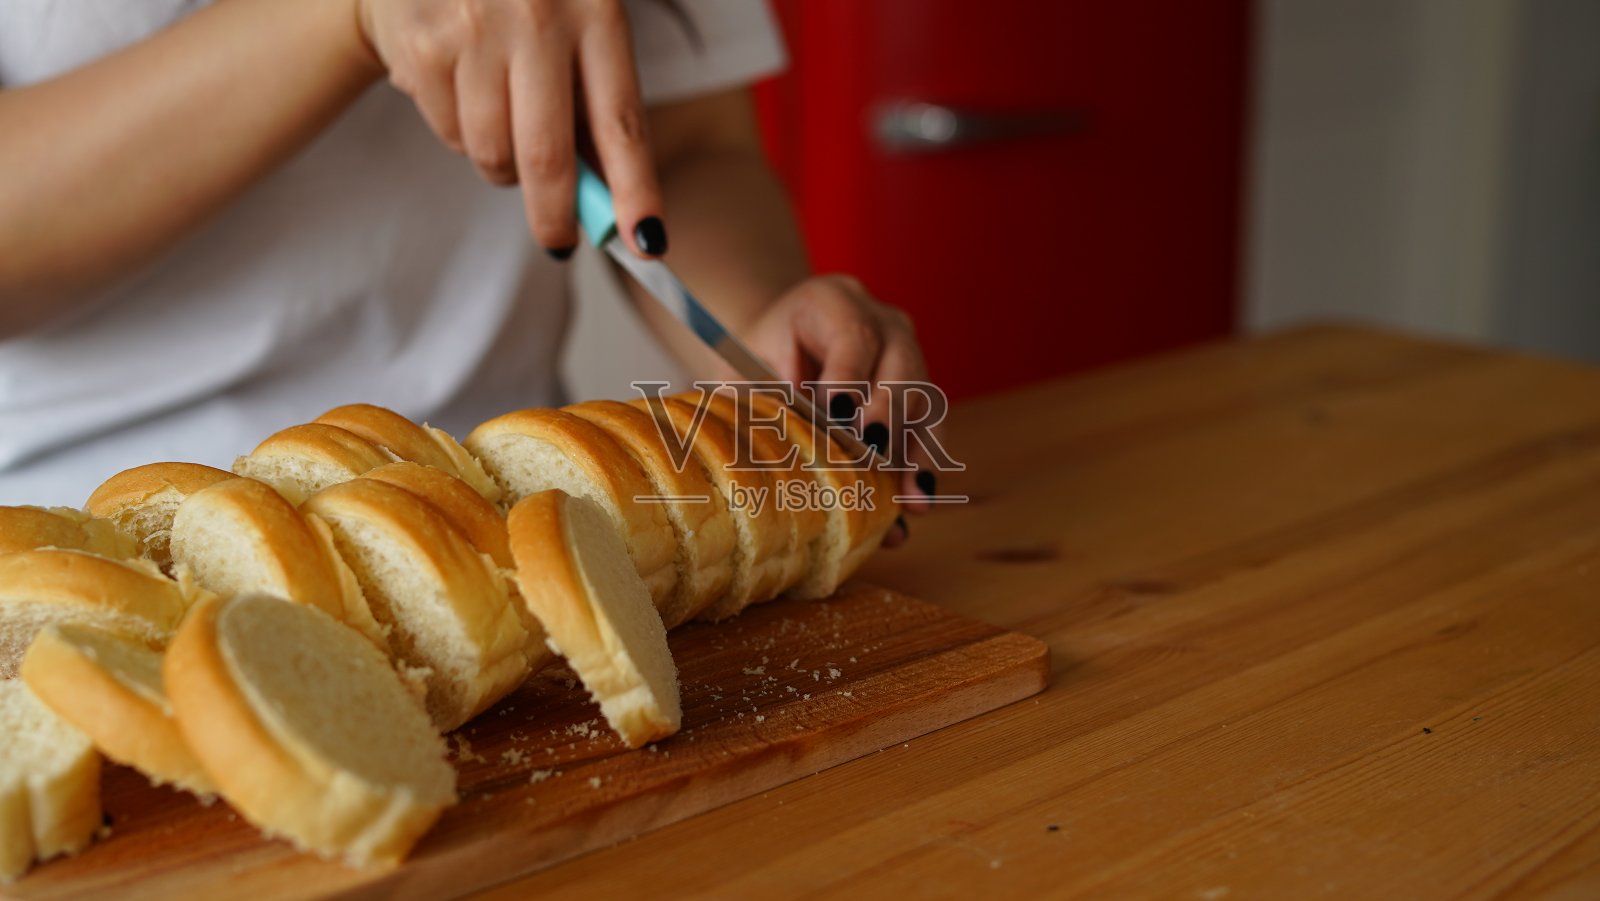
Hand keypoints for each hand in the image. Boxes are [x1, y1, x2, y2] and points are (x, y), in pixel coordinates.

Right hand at [356, 0, 664, 256]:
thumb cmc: (527, 5)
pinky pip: (451, 133)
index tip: (648, 241)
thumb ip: (595, 103)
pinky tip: (462, 86)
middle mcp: (537, 17)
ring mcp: (475, 30)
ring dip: (502, 165)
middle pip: (547, 157)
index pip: (621, 121)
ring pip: (493, 154)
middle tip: (559, 240)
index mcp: (596, 11)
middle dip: (554, 216)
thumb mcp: (578, 27)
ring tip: (503, 121)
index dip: (636, 189)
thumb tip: (611, 204)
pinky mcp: (423, 47)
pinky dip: (461, 132)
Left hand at [745, 275, 943, 545]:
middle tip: (875, 454)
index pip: (852, 335)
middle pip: (902, 366)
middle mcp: (883, 323)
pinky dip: (920, 468)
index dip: (849, 377)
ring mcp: (908, 356)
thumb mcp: (744, 367)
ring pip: (925, 401)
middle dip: (890, 416)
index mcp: (832, 302)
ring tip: (912, 497)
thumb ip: (761, 398)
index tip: (838, 416)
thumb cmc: (756, 358)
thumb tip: (763, 451)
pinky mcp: (918, 392)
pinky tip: (914, 503)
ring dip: (918, 453)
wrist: (778, 344)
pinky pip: (928, 429)